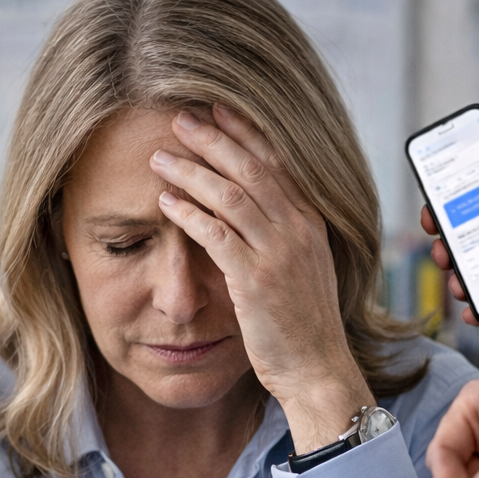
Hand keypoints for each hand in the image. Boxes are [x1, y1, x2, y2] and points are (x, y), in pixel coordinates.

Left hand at [152, 104, 371, 451]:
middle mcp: (298, 230)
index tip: (217, 109)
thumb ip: (286, 236)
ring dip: (191, 171)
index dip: (244, 131)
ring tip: (160, 158)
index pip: (277, 161)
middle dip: (212, 139)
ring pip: (230, 195)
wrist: (318, 368)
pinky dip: (189, 214)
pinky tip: (165, 203)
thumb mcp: (306, 270)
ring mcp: (278, 254)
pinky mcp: (255, 281)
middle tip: (179, 118)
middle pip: (250, 168)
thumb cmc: (305, 326)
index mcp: (311, 223)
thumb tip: (261, 211)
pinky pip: (216, 235)